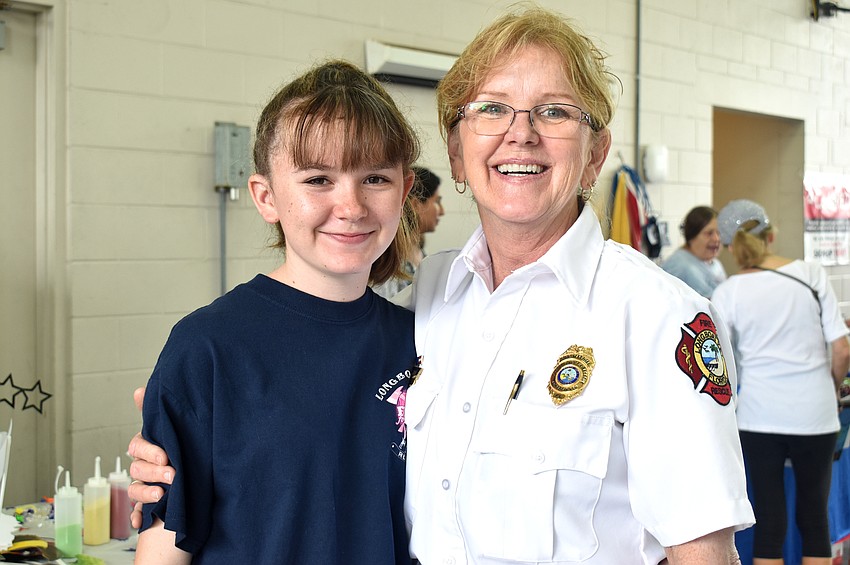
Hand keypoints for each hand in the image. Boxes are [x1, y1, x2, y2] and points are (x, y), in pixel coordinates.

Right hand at [128, 386, 174, 528]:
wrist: (200, 471)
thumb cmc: (182, 444)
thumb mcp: (174, 428)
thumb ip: (160, 412)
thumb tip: (139, 390)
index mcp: (147, 446)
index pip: (138, 446)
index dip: (149, 451)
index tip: (165, 455)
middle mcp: (142, 466)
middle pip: (137, 469)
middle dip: (153, 472)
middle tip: (172, 474)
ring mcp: (144, 485)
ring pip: (134, 489)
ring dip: (145, 493)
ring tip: (161, 495)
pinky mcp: (148, 503)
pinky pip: (137, 511)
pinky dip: (136, 516)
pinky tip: (139, 521)